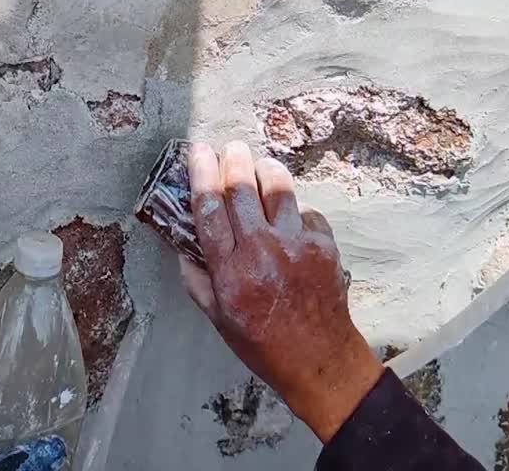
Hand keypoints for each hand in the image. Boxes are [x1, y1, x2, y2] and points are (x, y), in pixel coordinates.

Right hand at [181, 141, 384, 443]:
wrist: (320, 360)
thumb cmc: (264, 344)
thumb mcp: (219, 319)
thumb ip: (198, 281)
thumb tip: (184, 249)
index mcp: (230, 270)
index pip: (209, 208)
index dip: (202, 172)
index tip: (198, 150)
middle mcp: (261, 251)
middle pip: (242, 189)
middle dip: (233, 160)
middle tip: (230, 147)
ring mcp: (296, 246)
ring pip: (278, 189)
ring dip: (266, 169)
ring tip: (260, 163)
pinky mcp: (324, 246)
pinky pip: (306, 212)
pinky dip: (295, 209)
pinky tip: (289, 215)